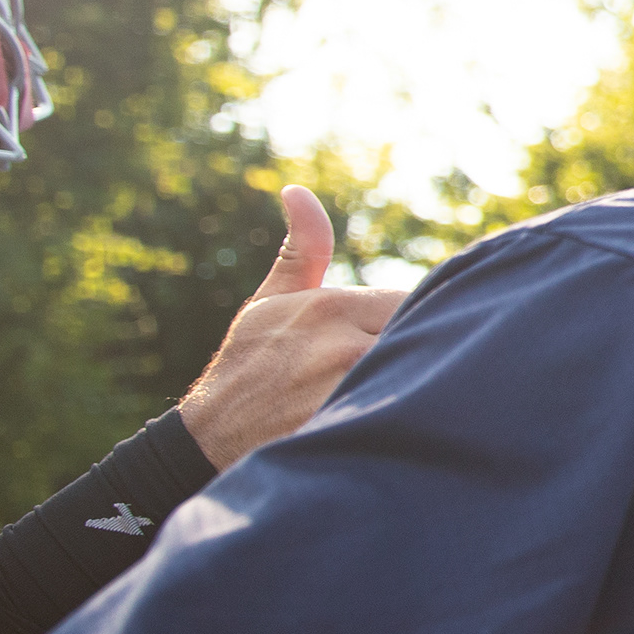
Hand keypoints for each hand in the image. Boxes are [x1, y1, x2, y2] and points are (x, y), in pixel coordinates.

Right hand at [175, 187, 403, 469]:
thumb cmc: (247, 366)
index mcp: (332, 308)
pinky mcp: (354, 434)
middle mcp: (345, 346)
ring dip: (420, 386)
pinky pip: (404, 417)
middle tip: (418, 368)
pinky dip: (408, 420)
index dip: (409, 324)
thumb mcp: (271, 303)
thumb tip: (298, 191)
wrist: (210, 441)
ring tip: (411, 398)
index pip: (413, 303)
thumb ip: (301, 249)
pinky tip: (399, 428)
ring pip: (419, 378)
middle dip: (421, 352)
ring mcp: (350, 392)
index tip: (395, 340)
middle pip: (422, 339)